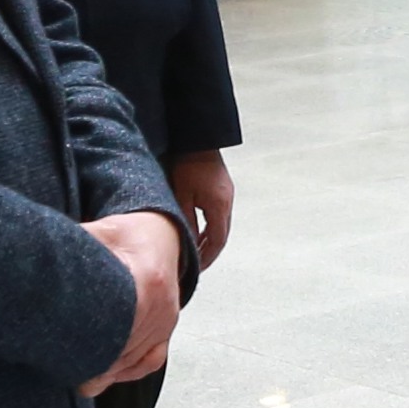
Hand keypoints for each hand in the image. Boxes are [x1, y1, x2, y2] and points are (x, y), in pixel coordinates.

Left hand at [80, 211, 185, 390]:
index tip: (69, 352)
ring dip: (108, 370)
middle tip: (64, 367)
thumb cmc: (129, 234)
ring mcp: (167, 321)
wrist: (162, 234)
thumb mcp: (100, 232)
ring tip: (79, 376)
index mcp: (148, 280)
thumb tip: (41, 253)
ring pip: (135, 359)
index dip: (94, 342)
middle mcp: (162, 306)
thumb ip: (77, 244)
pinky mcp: (167, 330)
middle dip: (96, 360)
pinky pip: (150, 361)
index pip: (120, 324)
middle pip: (125, 347)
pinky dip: (128, 371)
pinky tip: (106, 376)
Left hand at [169, 148, 237, 273]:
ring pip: (220, 226)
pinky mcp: (222, 189)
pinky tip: (197, 230)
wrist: (197, 138)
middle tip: (196, 266)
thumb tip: (184, 241)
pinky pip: (217, 215)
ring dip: (208, 240)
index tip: (196, 269)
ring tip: (195, 252)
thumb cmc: (187, 163)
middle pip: (221, 236)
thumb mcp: (181, 194)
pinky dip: (208, 227)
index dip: (206, 258)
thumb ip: (185, 219)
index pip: (216, 241)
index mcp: (219, 206)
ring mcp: (227, 195)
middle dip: (209, 253)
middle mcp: (227, 203)